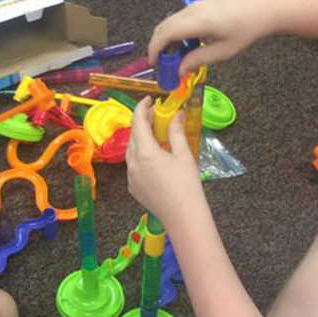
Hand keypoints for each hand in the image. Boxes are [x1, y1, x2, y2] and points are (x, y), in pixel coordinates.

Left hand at [126, 97, 204, 228]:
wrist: (183, 217)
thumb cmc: (186, 185)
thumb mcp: (183, 154)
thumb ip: (176, 131)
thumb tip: (177, 114)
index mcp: (145, 152)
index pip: (138, 122)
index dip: (142, 107)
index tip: (149, 100)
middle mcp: (133, 163)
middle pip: (134, 135)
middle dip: (143, 122)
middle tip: (157, 115)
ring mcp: (131, 176)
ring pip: (132, 150)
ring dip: (141, 138)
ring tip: (157, 134)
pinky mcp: (133, 187)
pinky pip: (133, 165)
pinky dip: (141, 155)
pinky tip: (155, 156)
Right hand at [147, 0, 277, 75]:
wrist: (265, 7)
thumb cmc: (246, 30)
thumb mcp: (222, 52)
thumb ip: (198, 60)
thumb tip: (180, 71)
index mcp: (196, 21)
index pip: (165, 34)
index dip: (154, 49)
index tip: (154, 64)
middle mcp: (192, 10)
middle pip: (164, 26)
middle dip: (158, 45)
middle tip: (162, 64)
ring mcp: (197, 4)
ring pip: (172, 21)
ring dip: (168, 38)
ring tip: (175, 57)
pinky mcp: (202, 3)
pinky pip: (181, 18)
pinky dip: (177, 31)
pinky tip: (188, 44)